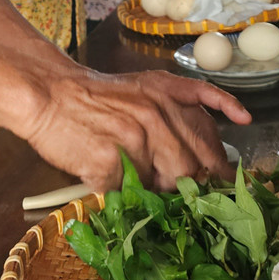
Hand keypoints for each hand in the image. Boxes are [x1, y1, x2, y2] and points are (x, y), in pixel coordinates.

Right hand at [22, 66, 252, 190]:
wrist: (52, 93)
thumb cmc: (98, 96)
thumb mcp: (147, 87)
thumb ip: (179, 110)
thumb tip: (207, 160)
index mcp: (169, 94)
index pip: (208, 134)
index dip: (220, 164)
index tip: (227, 181)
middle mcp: (156, 115)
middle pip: (190, 167)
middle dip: (184, 185)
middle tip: (171, 189)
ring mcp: (134, 139)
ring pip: (163, 184)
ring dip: (153, 190)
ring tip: (133, 178)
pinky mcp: (109, 162)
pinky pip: (128, 192)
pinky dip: (121, 192)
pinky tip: (108, 176)